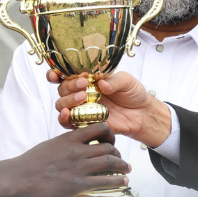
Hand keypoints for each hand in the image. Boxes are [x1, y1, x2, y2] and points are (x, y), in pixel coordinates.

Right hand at [7, 123, 131, 196]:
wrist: (19, 177)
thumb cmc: (31, 162)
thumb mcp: (50, 145)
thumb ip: (66, 144)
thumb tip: (75, 145)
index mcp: (70, 138)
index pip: (99, 128)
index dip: (110, 134)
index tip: (112, 141)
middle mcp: (77, 150)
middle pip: (108, 147)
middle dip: (118, 154)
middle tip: (120, 160)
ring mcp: (78, 167)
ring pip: (109, 162)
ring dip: (122, 166)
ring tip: (126, 170)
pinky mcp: (77, 184)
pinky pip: (104, 181)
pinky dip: (117, 181)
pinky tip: (122, 182)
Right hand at [49, 71, 171, 146]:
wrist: (142, 114)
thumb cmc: (133, 94)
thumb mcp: (126, 81)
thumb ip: (114, 81)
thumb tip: (101, 82)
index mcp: (88, 79)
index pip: (65, 74)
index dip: (55, 73)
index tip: (56, 74)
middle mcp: (81, 93)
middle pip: (62, 89)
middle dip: (69, 85)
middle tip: (84, 85)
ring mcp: (81, 108)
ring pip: (61, 105)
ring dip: (67, 100)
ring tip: (83, 97)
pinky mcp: (84, 123)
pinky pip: (68, 122)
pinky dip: (64, 118)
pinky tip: (68, 114)